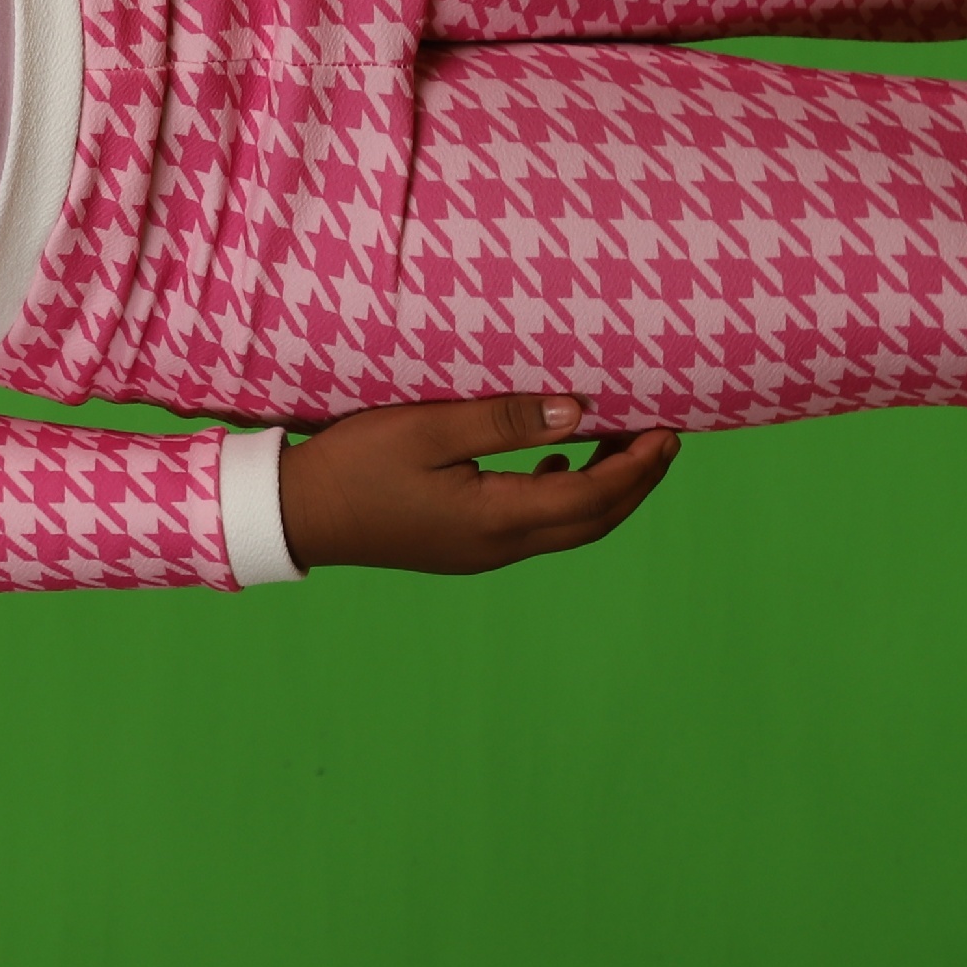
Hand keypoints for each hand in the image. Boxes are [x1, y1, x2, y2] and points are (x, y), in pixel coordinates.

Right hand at [274, 394, 679, 574]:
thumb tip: (578, 413)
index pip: (591, 496)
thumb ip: (503, 420)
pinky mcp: (462, 547)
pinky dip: (565, 499)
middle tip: (665, 443)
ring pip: (567, 529)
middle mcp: (497, 545)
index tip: (667, 432)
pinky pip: (536, 529)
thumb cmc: (356, 463)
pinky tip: (557, 465)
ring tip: (626, 450)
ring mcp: (480, 552)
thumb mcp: (428, 427)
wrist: (299, 513)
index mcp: (495, 518)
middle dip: (636, 484)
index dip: (636, 467)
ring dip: (605, 493)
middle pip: (591, 522)